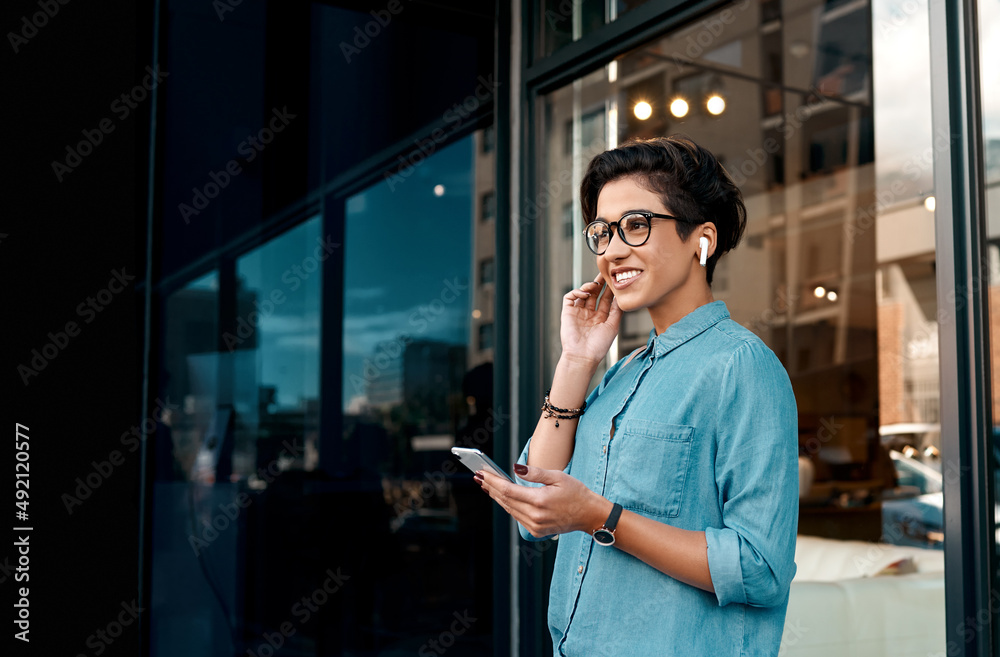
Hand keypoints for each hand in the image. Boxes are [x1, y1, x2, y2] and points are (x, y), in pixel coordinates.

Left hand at [477, 464, 610, 537]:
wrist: (590, 515)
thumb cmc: (576, 493)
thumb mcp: (558, 477)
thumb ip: (535, 473)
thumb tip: (514, 468)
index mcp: (540, 501)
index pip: (508, 490)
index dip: (493, 481)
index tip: (482, 473)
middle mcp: (535, 516)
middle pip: (505, 500)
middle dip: (491, 488)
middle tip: (479, 477)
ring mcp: (536, 526)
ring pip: (510, 510)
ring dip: (497, 497)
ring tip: (487, 485)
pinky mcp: (537, 531)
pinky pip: (517, 517)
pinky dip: (509, 506)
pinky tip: (503, 497)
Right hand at [560, 273, 621, 364]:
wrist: (582, 356)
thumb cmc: (598, 346)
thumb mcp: (612, 327)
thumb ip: (617, 311)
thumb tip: (621, 298)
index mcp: (600, 318)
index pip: (605, 300)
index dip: (609, 290)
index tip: (615, 281)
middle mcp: (589, 314)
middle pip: (594, 294)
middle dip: (599, 283)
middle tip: (605, 274)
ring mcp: (578, 313)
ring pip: (582, 294)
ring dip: (588, 286)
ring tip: (594, 285)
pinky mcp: (567, 313)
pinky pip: (569, 298)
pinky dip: (576, 292)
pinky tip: (584, 294)